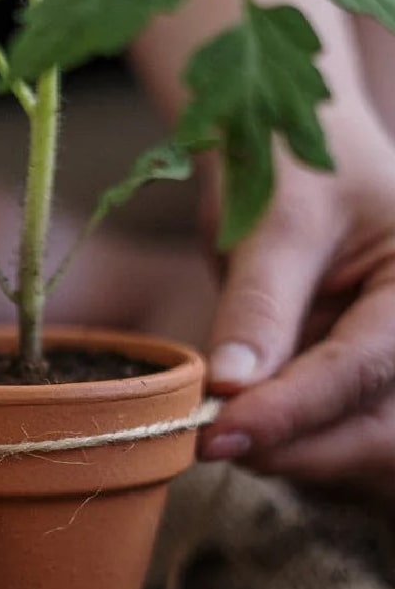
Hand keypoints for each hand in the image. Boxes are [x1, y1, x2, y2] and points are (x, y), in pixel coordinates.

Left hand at [198, 107, 394, 503]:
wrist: (276, 141)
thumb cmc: (286, 156)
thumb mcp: (275, 221)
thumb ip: (258, 305)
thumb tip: (230, 387)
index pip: (363, 370)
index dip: (291, 411)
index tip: (222, 434)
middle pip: (375, 428)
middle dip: (294, 445)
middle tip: (209, 443)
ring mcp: (379, 354)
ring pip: (351, 439)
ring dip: (284, 448)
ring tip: (214, 429)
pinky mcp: (340, 369)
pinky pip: (319, 423)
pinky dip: (274, 432)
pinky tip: (231, 421)